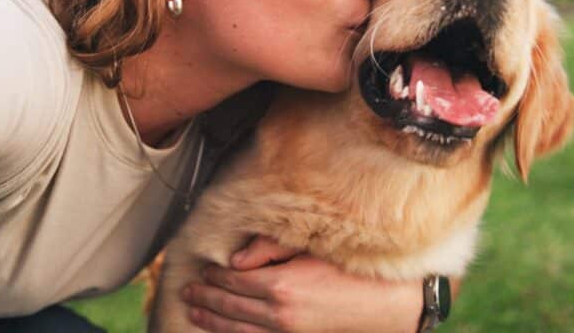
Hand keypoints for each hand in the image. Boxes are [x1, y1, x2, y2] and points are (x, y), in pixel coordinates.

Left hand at [181, 235, 423, 331]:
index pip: (233, 281)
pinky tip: (225, 332)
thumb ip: (269, 249)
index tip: (202, 271)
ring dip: (214, 321)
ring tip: (195, 314)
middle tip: (187, 292)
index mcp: (279, 286)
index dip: (214, 276)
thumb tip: (235, 259)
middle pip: (230, 307)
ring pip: (238, 330)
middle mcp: (278, 314)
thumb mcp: (310, 248)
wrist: (386, 304)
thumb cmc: (351, 270)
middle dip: (205, 299)